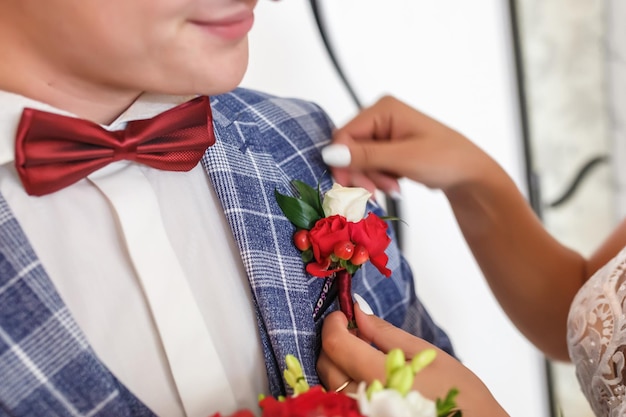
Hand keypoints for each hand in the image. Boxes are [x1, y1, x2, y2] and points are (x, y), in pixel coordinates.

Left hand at [317, 305, 508, 415]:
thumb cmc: (461, 393)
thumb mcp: (427, 353)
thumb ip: (385, 332)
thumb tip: (358, 311)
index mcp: (384, 376)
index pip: (336, 345)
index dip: (334, 325)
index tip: (341, 316)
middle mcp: (368, 400)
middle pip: (328, 367)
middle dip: (332, 344)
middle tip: (351, 332)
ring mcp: (365, 416)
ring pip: (330, 387)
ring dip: (338, 366)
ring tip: (360, 356)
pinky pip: (341, 403)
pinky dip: (345, 386)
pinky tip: (363, 378)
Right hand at [324, 96, 498, 196]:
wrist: (469, 175)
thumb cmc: (446, 160)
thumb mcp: (404, 159)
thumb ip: (366, 156)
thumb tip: (329, 153)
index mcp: (384, 109)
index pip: (344, 135)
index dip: (342, 161)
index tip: (351, 186)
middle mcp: (380, 116)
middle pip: (349, 149)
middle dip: (361, 173)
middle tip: (375, 192)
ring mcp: (383, 132)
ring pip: (357, 160)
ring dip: (371, 179)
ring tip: (393, 188)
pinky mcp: (386, 147)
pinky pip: (368, 165)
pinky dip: (377, 179)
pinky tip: (394, 185)